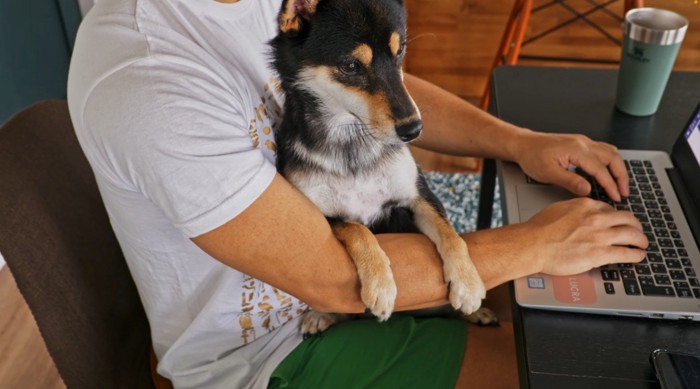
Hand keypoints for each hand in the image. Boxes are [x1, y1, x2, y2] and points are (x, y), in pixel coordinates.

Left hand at [514, 131, 628, 201]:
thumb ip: (569, 181)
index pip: (601, 169)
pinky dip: (610, 162)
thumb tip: (587, 190)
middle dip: (621, 176)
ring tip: (620, 184)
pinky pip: (602, 150)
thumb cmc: (532, 157)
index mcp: (576, 149)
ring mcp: (583, 141)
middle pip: (612, 157)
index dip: (611, 184)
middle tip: (624, 192)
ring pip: (610, 152)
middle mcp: (583, 143)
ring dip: (618, 168)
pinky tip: (608, 172)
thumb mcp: (548, 173)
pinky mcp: (580, 143)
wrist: (523, 144)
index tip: (617, 196)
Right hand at [524, 198, 647, 275]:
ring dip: (641, 240)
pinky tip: (638, 256)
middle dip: (636, 225)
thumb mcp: (558, 209)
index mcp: (586, 206)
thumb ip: (573, 210)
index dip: (617, 217)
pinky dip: (636, 254)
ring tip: (643, 243)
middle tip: (637, 230)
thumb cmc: (539, 229)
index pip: (610, 209)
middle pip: (627, 219)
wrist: (533, 244)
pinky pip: (627, 253)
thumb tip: (578, 214)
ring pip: (632, 235)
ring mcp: (600, 236)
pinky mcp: (601, 253)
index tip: (618, 222)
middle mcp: (597, 218)